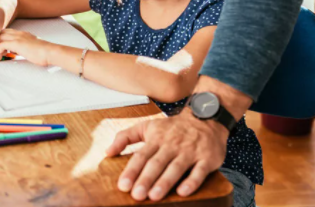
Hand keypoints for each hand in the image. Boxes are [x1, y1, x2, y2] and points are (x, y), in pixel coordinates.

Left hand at [0, 29, 52, 65]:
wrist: (50, 52)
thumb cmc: (44, 53)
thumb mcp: (32, 48)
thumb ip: (24, 48)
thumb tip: (18, 53)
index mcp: (24, 34)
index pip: (9, 32)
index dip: (4, 40)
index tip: (3, 50)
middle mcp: (20, 34)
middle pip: (2, 33)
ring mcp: (18, 37)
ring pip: (0, 38)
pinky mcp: (16, 43)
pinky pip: (1, 45)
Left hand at [105, 110, 227, 200]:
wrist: (205, 117)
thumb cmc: (172, 127)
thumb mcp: (147, 126)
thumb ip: (125, 137)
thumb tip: (108, 152)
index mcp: (156, 138)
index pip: (141, 156)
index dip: (132, 171)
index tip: (123, 185)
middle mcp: (172, 145)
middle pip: (157, 163)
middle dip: (146, 179)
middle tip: (136, 195)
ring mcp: (190, 151)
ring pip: (176, 167)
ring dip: (165, 182)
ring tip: (154, 196)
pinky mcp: (206, 158)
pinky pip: (199, 171)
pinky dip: (191, 182)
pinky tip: (182, 192)